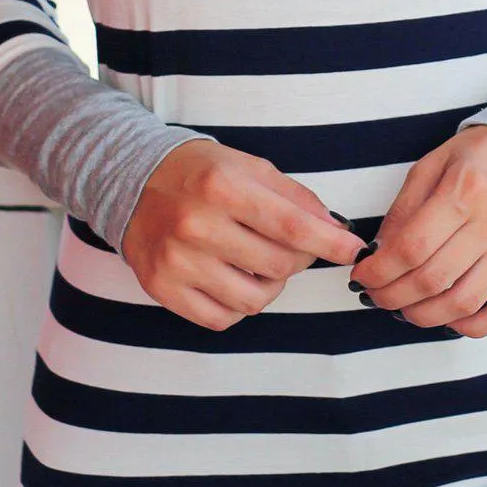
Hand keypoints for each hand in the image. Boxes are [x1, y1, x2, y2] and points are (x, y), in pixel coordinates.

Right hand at [122, 139, 365, 329]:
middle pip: (278, 265)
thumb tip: (336, 231)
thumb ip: (295, 198)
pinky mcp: (162, 288)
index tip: (353, 251)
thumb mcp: (250, 167)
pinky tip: (233, 280)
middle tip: (289, 246)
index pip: (292, 226)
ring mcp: (177, 261)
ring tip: (258, 263)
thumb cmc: (202, 173)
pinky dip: (238, 306)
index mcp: (223, 187)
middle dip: (297, 259)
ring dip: (270, 286)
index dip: (330, 243)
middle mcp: (197, 225)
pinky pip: (222, 319)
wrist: (133, 181)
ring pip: (255, 299)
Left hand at [351, 125, 486, 336]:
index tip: (362, 277)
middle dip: (393, 296)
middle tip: (376, 297)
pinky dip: (472, 327)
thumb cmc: (483, 154)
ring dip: (425, 316)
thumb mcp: (434, 163)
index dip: (379, 271)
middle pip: (433, 279)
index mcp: (465, 190)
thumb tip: (380, 253)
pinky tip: (450, 320)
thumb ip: (405, 208)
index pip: (411, 248)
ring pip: (464, 303)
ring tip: (405, 310)